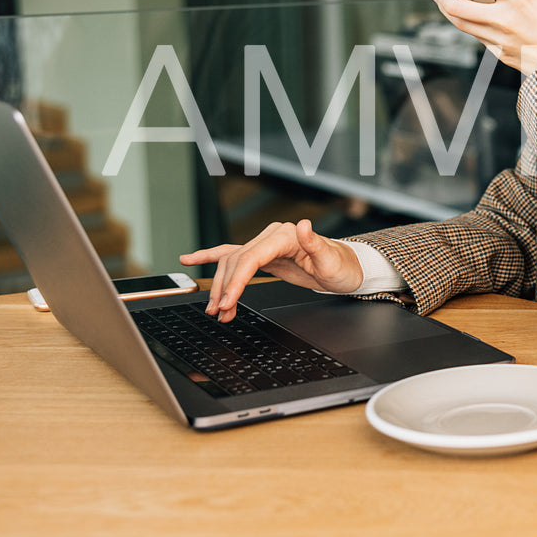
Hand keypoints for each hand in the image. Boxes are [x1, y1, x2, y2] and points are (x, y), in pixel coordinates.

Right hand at [179, 219, 361, 321]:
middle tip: (219, 312)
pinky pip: (232, 254)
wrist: (346, 268)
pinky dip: (210, 256)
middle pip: (236, 261)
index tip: (227, 301)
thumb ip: (316, 243)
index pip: (250, 258)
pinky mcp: (262, 254)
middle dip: (224, 288)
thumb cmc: (341, 266)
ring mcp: (265, 243)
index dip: (236, 280)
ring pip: (231, 263)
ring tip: (217, 310)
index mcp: (286, 236)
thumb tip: (303, 224)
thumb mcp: (332, 260)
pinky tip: (190, 259)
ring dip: (220, 286)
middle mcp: (272, 236)